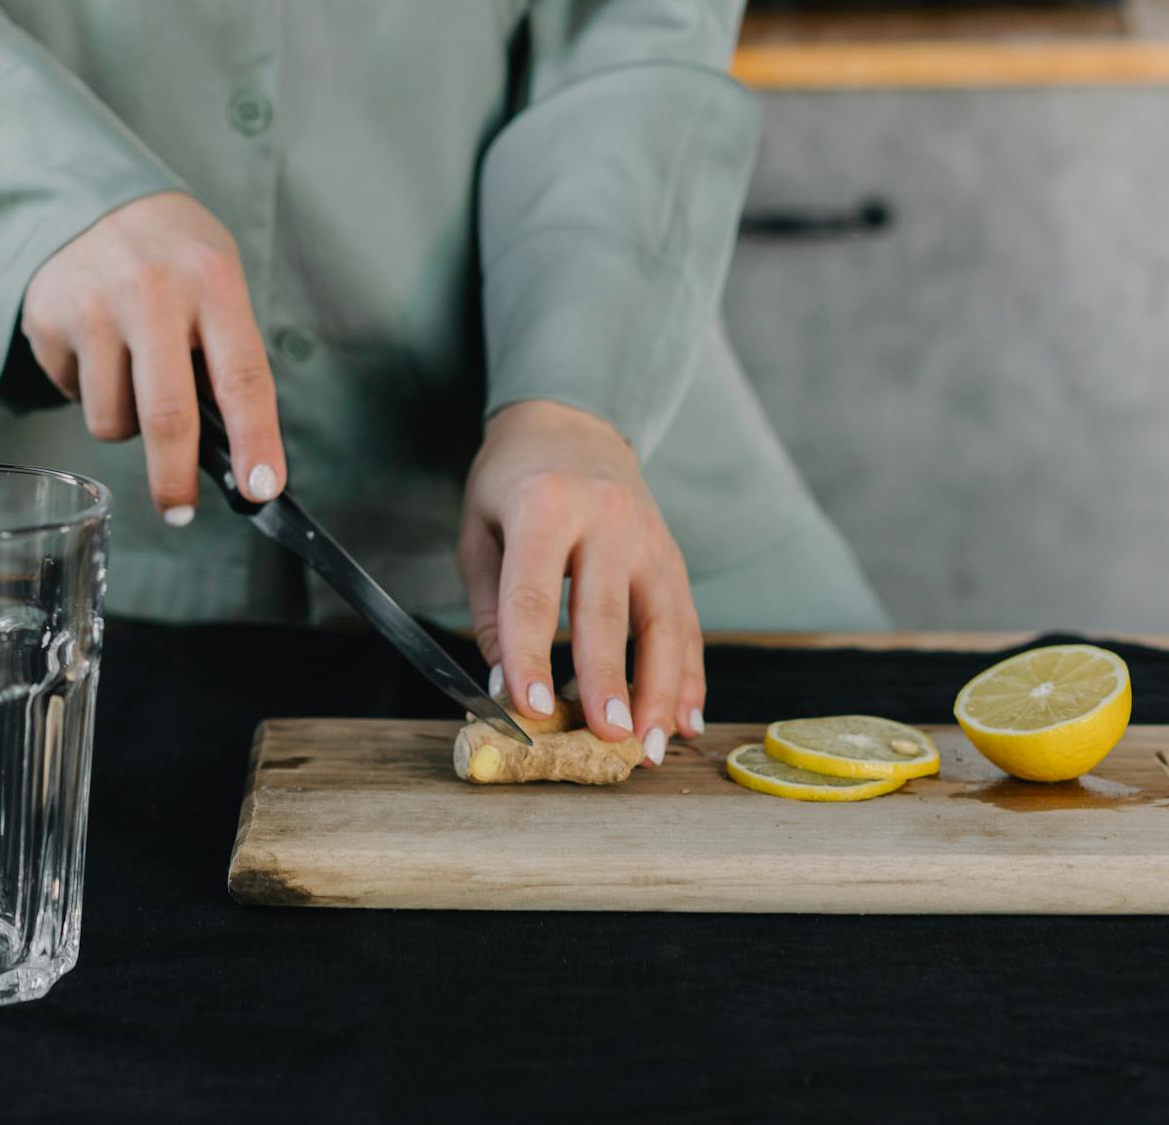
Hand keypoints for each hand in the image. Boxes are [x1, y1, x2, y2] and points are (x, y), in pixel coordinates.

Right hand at [21, 191, 284, 520]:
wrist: (89, 199)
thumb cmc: (172, 257)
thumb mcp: (216, 282)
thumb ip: (227, 355)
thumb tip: (238, 455)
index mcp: (212, 280)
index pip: (242, 377)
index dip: (256, 442)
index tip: (262, 489)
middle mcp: (150, 290)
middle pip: (167, 416)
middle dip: (175, 480)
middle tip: (179, 511)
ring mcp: (93, 306)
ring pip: (112, 420)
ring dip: (126, 423)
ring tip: (132, 374)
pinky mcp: (47, 320)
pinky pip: (73, 397)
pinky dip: (89, 392)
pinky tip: (95, 348)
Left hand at [458, 400, 703, 765]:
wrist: (570, 421)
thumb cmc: (512, 481)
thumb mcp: (479, 531)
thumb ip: (492, 608)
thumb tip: (505, 684)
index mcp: (544, 507)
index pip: (535, 594)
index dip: (531, 655)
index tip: (531, 709)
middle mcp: (606, 518)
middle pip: (609, 611)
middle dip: (610, 681)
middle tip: (608, 739)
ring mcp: (649, 537)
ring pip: (664, 622)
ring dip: (663, 691)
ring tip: (653, 746)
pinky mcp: (672, 556)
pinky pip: (686, 621)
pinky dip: (689, 674)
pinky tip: (686, 719)